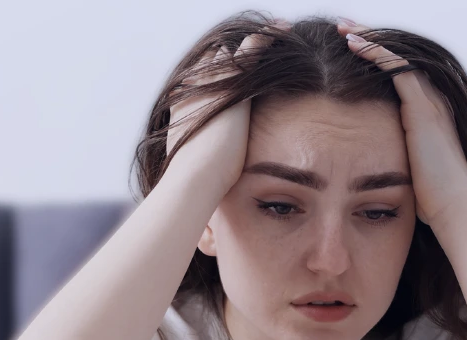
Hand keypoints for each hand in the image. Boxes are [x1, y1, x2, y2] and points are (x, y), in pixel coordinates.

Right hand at [165, 21, 287, 196]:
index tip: (233, 74)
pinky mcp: (233, 79)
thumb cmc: (194, 182)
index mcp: (181, 104)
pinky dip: (270, 36)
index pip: (201, 78)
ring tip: (278, 31)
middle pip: (215, 58)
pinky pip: (254, 46)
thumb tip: (202, 174)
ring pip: (235, 50)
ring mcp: (211, 80)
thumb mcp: (194, 166)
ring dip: (256, 42)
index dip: (217, 74)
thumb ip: (201, 158)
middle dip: (234, 58)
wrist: (194, 176)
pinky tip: (285, 30)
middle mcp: (194, 85)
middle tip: (255, 51)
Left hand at [336, 17, 466, 229]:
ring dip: (369, 40)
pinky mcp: (422, 109)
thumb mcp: (411, 172)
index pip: (401, 74)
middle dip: (372, 40)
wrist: (453, 210)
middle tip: (344, 28)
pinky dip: (374, 52)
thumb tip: (375, 168)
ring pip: (397, 56)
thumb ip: (397, 159)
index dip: (376, 58)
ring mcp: (430, 102)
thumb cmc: (431, 201)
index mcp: (430, 114)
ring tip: (344, 28)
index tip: (350, 50)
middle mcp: (433, 101)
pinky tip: (352, 44)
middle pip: (399, 58)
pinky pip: (397, 68)